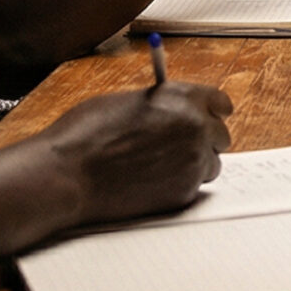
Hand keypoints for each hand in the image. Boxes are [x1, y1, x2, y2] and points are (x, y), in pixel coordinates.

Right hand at [36, 80, 234, 225]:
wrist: (69, 175)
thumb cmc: (87, 134)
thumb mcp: (127, 102)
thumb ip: (160, 104)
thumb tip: (175, 110)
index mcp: (182, 97)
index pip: (220, 102)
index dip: (213, 110)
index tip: (210, 116)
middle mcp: (195, 127)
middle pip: (221, 135)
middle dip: (204, 139)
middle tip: (180, 145)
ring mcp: (192, 162)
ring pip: (210, 164)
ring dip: (193, 164)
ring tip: (157, 165)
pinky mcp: (184, 192)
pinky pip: (193, 187)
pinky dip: (177, 185)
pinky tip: (149, 182)